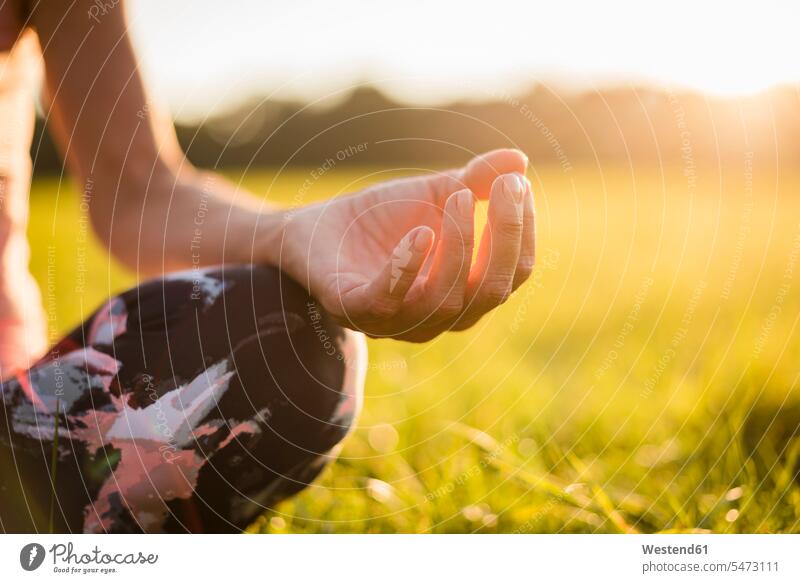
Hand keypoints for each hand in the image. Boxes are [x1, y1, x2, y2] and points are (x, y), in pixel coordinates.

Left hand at [272, 149, 534, 341]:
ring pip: (445, 302)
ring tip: (457, 197)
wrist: (315, 225)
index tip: (518, 186)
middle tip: (501, 188)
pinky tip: (420, 234)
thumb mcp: (434, 192)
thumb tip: (520, 160)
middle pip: (490, 293)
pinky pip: (387, 302)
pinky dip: (407, 269)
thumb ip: (475, 180)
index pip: (512, 276)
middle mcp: (439, 316)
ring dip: (459, 247)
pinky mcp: (354, 311)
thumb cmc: (381, 218)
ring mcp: (397, 321)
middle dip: (503, 238)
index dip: (522, 233)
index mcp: (465, 292)